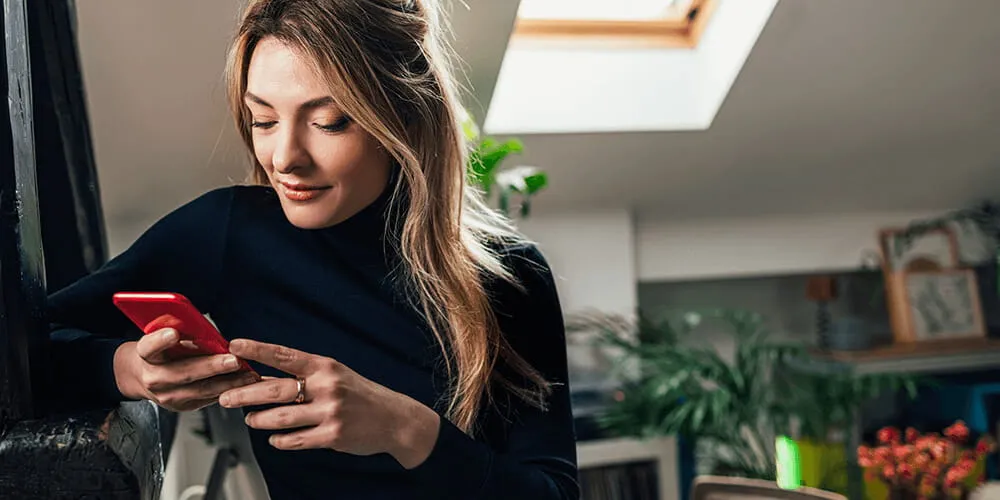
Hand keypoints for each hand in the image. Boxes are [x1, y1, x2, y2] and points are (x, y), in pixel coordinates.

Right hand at [113, 328, 259, 411]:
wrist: (144, 376)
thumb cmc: (162, 350)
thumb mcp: (164, 335)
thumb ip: (180, 331)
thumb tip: (207, 329)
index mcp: (146, 355)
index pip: (149, 347)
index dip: (160, 340)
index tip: (173, 333)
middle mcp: (154, 378)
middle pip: (183, 372)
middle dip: (211, 367)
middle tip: (233, 360)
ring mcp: (168, 396)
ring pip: (201, 390)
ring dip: (229, 382)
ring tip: (249, 374)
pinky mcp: (183, 406)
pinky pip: (209, 398)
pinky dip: (229, 390)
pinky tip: (246, 383)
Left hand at [218, 339, 440, 468]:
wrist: (395, 419)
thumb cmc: (360, 395)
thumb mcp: (335, 375)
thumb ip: (304, 376)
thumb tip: (262, 379)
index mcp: (326, 366)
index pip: (285, 355)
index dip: (257, 350)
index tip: (234, 345)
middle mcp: (327, 386)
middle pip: (275, 390)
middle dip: (245, 394)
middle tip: (226, 398)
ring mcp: (330, 412)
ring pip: (281, 418)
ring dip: (260, 420)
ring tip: (251, 420)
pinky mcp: (333, 435)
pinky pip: (296, 440)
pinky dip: (280, 440)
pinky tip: (274, 439)